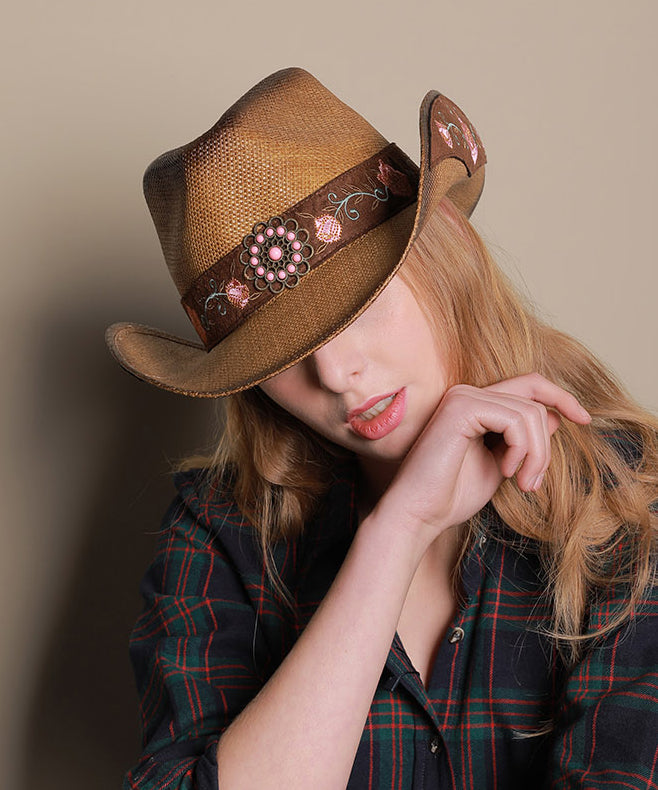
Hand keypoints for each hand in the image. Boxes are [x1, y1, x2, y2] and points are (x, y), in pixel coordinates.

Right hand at [376, 373, 590, 546]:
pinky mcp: (463, 407)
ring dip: (537, 455)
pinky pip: (517, 420)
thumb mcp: (502, 465)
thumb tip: (555, 416)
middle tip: (534, 482)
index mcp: (475, 404)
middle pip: (535, 399)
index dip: (561, 396)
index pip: (529, 384)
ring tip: (522, 483)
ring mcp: (464, 397)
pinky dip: (523, 450)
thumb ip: (524, 440)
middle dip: (546, 445)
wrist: (419, 514)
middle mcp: (468, 394)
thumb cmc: (453, 495)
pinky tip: (506, 472)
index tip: (585, 419)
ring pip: (531, 413)